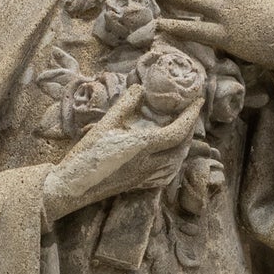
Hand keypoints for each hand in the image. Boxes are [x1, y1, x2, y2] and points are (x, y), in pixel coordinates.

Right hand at [41, 84, 202, 221]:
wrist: (74, 186)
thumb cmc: (87, 154)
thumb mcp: (105, 124)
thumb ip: (125, 105)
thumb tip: (139, 87)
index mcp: (144, 146)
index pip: (178, 130)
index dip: (191, 115)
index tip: (199, 101)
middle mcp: (149, 163)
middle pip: (181, 147)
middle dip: (190, 130)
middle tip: (191, 114)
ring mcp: (145, 177)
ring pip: (176, 163)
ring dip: (184, 147)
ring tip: (184, 133)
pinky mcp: (138, 185)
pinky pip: (165, 176)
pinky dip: (173, 165)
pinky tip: (170, 159)